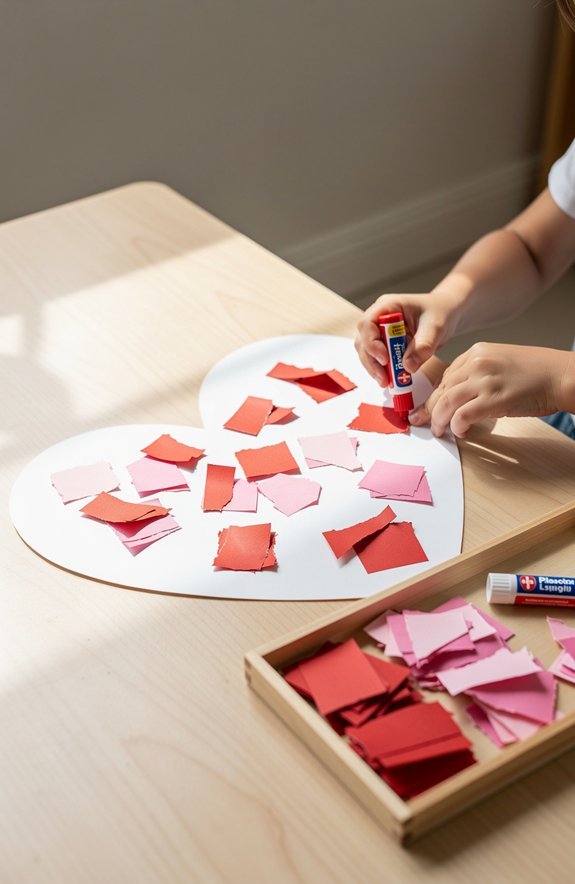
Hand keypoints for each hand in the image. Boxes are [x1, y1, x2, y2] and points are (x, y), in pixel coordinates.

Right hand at [354, 291, 459, 385]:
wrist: (446, 314)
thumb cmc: (440, 312)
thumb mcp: (436, 328)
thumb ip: (422, 346)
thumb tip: (408, 367)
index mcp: (388, 306)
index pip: (367, 324)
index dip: (371, 343)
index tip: (385, 360)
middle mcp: (379, 317)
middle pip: (363, 341)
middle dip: (372, 361)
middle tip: (384, 379)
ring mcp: (380, 331)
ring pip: (366, 352)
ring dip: (374, 368)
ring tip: (387, 382)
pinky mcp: (384, 344)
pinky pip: (376, 359)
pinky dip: (382, 370)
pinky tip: (391, 379)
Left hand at [409, 342, 574, 436]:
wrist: (561, 375)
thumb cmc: (536, 374)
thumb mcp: (501, 363)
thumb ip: (479, 374)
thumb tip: (461, 396)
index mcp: (477, 352)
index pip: (446, 375)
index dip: (435, 394)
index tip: (429, 407)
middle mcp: (477, 362)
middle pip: (442, 388)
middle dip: (429, 409)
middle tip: (422, 422)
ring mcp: (484, 380)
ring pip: (446, 402)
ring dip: (439, 420)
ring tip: (440, 431)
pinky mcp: (493, 398)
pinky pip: (462, 415)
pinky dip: (456, 426)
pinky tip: (460, 432)